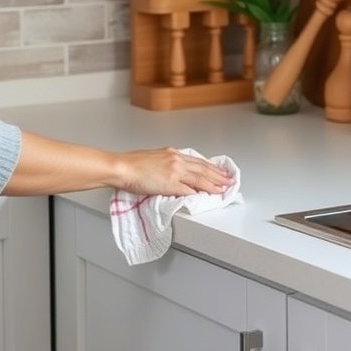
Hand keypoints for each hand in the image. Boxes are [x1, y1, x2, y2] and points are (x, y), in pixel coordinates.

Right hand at [113, 147, 232, 196]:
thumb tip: (173, 172)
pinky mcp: (169, 183)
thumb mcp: (153, 158)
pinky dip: (198, 193)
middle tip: (229, 180)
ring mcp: (174, 171)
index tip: (219, 171)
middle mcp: (176, 160)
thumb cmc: (131, 164)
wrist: (122, 167)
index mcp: (172, 153)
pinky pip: (187, 189)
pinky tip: (206, 196)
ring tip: (223, 189)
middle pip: (203, 168)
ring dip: (214, 184)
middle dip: (218, 175)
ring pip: (200, 178)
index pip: (197, 160)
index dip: (210, 166)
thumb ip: (166, 163)